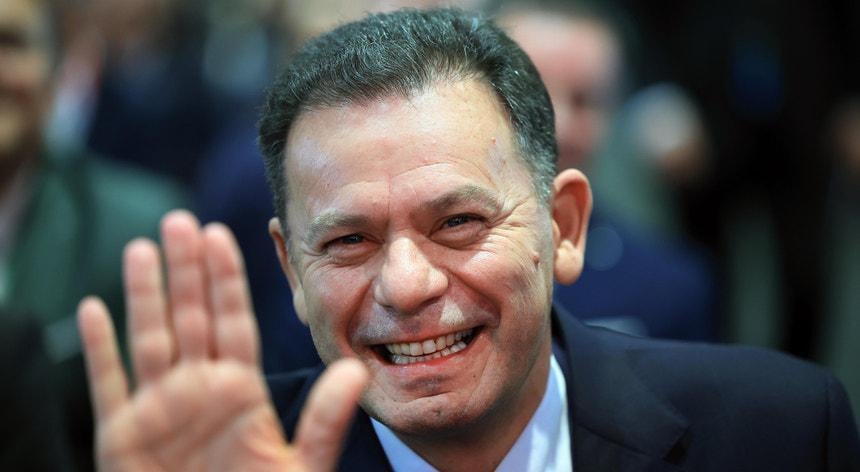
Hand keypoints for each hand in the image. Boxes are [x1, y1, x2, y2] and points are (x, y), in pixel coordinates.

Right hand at [78, 210, 367, 470]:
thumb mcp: (298, 466)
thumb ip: (325, 420)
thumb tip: (357, 373)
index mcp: (240, 392)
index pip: (233, 322)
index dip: (226, 280)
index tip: (222, 236)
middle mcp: (198, 390)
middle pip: (190, 318)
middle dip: (185, 271)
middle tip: (180, 221)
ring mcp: (158, 410)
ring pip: (148, 339)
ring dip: (143, 294)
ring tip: (141, 248)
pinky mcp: (120, 436)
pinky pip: (107, 384)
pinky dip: (98, 349)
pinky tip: (92, 309)